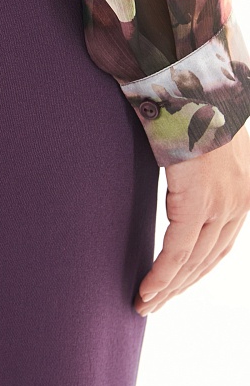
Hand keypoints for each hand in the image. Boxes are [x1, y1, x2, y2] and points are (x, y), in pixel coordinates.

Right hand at [134, 123, 249, 315]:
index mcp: (244, 190)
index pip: (219, 243)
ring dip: (168, 288)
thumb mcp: (202, 139)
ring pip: (194, 261)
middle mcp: (239, 201)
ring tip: (145, 304)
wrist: (191, 81)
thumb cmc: (190, 104)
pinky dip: (161, 276)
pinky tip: (146, 291)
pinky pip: (178, 251)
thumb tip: (181, 174)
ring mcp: (222, 203)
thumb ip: (199, 167)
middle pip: (209, 259)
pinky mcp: (199, 202)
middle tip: (154, 303)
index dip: (195, 269)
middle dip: (181, 286)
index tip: (172, 285)